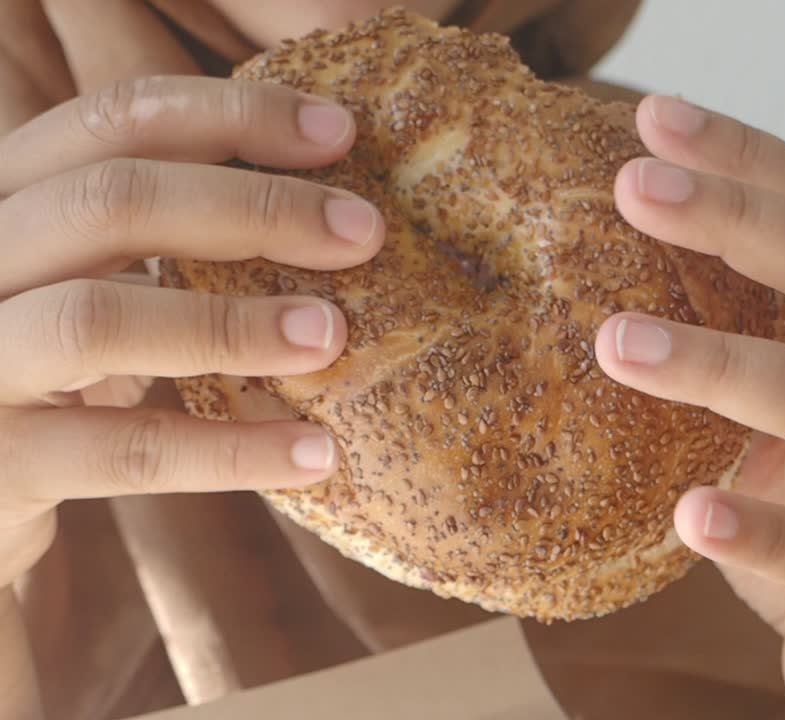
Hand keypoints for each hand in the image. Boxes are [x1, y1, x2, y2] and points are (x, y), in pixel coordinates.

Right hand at [0, 75, 387, 589]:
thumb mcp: (85, 281)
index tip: (339, 131)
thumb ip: (160, 238)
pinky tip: (315, 453)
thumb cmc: (45, 376)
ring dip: (231, 324)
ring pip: (98, 319)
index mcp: (3, 199)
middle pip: (108, 201)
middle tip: (364, 231)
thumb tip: (329, 209)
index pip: (112, 121)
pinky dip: (230, 452)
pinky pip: (125, 451)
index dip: (231, 116)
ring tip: (331, 336)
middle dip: (253, 208)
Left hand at [596, 96, 784, 719]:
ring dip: (730, 367)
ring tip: (617, 346)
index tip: (654, 120)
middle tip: (635, 188)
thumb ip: (732, 348)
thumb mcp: (773, 420)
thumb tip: (602, 280)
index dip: (752, 162)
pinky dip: (767, 530)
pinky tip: (693, 512)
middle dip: (746, 222)